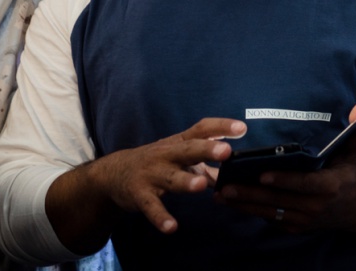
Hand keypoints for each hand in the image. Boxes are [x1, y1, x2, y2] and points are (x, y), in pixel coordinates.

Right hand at [58, 118, 245, 235]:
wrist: (114, 174)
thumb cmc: (158, 163)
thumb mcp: (181, 157)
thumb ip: (210, 163)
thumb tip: (239, 168)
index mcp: (179, 143)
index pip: (201, 130)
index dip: (221, 127)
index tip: (241, 128)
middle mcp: (166, 155)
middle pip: (188, 150)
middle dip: (207, 149)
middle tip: (226, 151)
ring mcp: (152, 174)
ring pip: (171, 177)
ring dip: (186, 181)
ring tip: (201, 184)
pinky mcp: (140, 194)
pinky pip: (152, 207)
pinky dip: (160, 217)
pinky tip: (171, 227)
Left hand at [212, 104, 355, 232]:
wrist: (355, 209)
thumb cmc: (350, 174)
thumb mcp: (355, 152)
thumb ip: (354, 130)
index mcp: (330, 186)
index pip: (304, 184)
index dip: (284, 180)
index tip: (262, 174)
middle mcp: (316, 206)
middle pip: (280, 200)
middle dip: (251, 193)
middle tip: (227, 185)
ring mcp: (305, 220)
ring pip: (271, 212)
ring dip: (245, 204)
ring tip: (222, 194)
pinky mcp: (296, 227)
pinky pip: (271, 219)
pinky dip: (252, 211)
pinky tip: (233, 203)